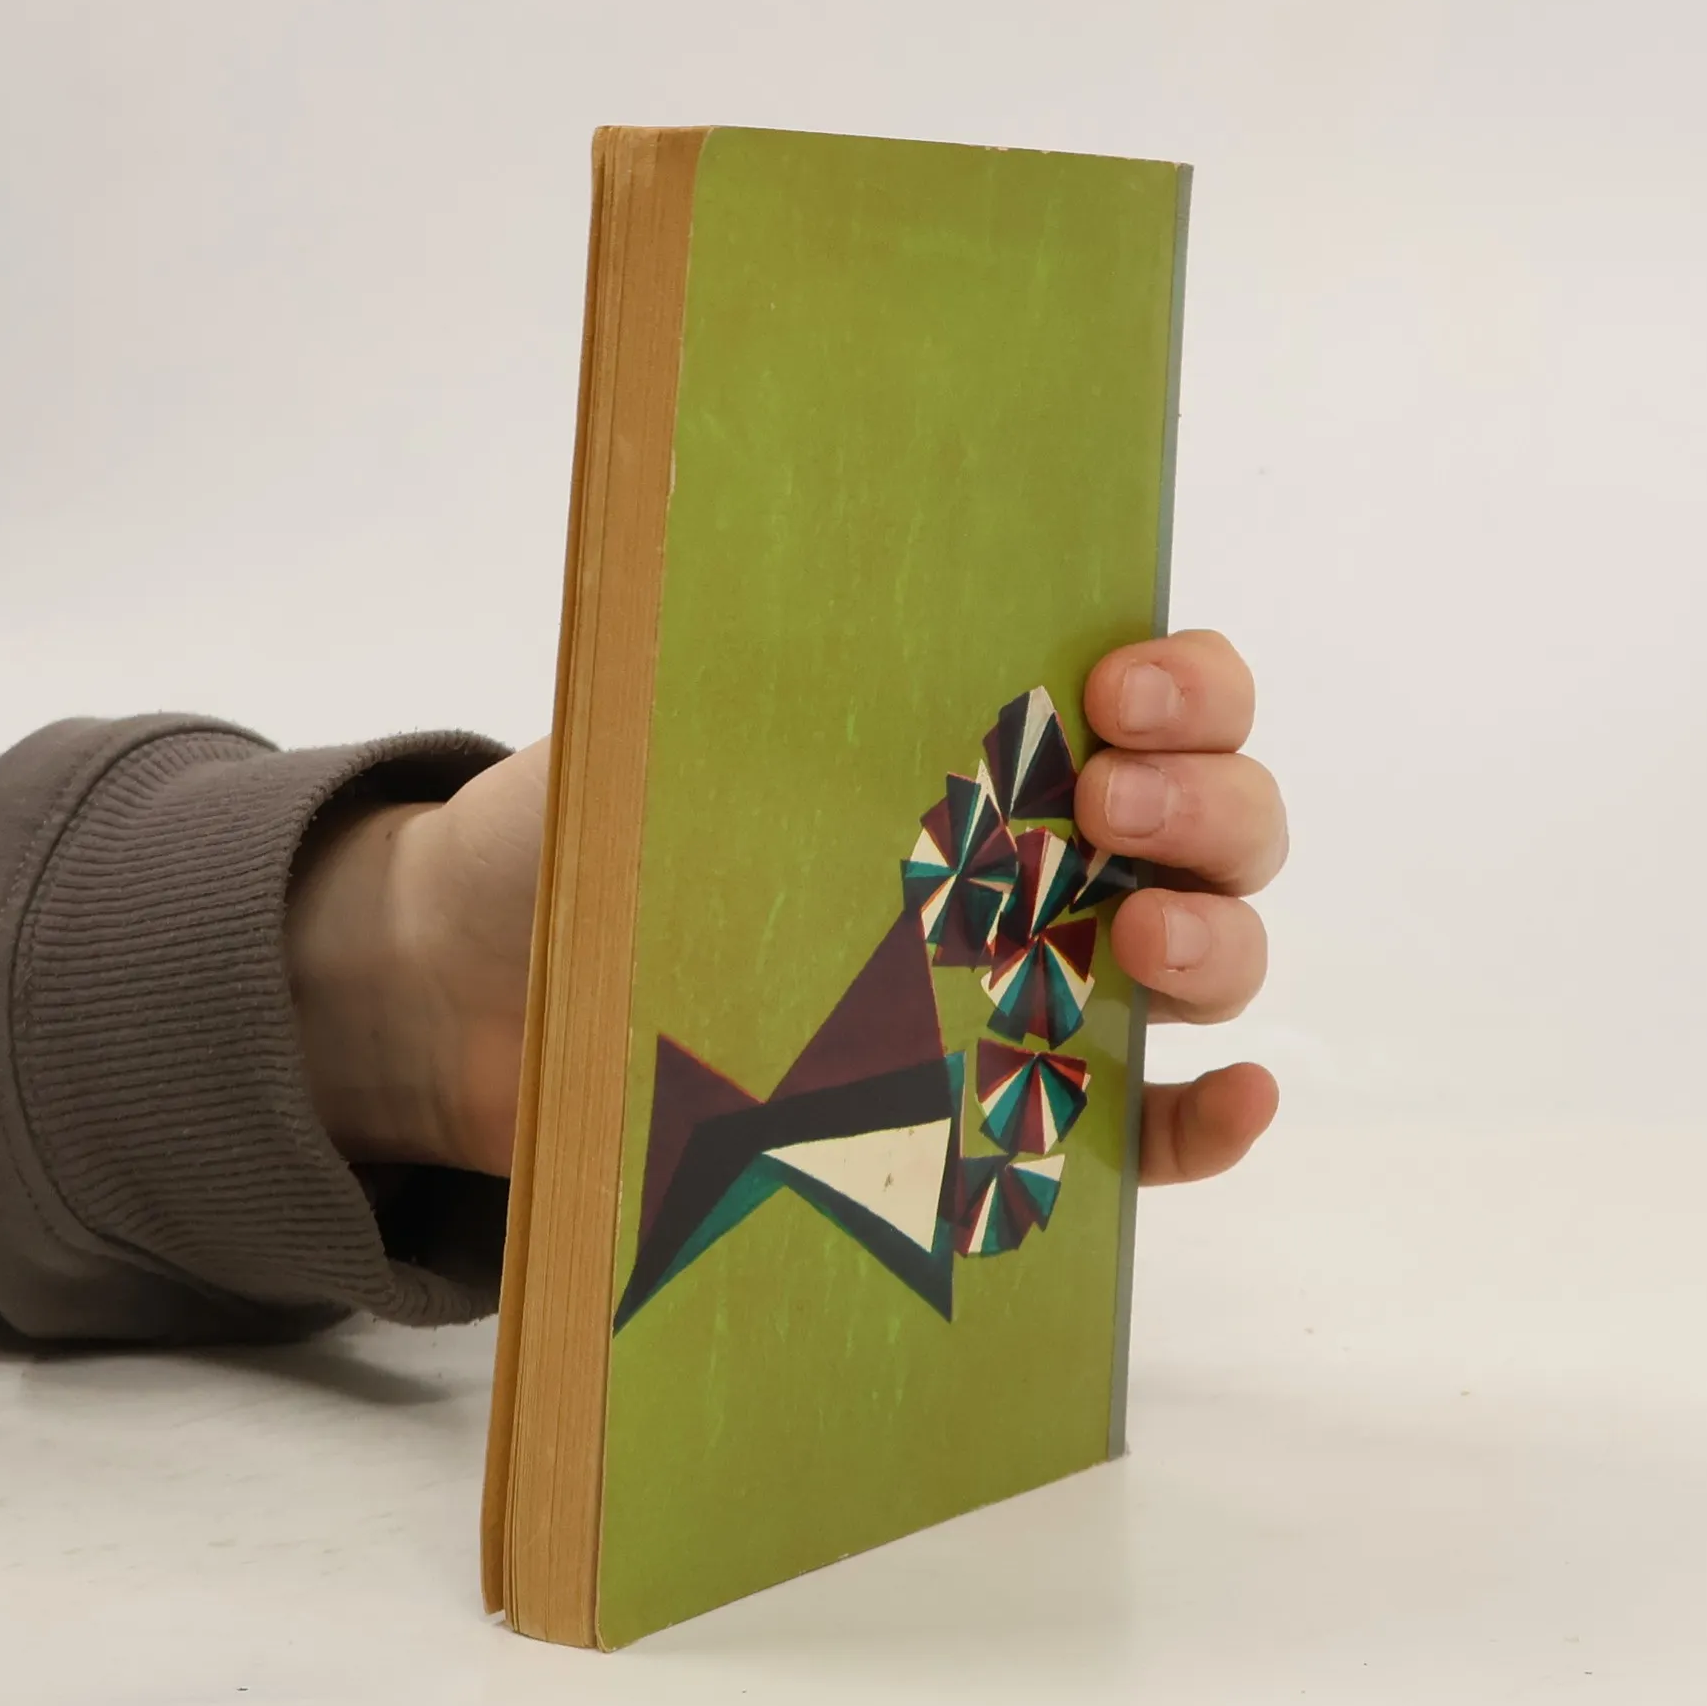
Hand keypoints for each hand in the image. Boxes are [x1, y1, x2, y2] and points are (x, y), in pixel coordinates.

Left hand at [288, 628, 1284, 1184]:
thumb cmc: (575, 841)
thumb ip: (740, 678)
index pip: (1157, 690)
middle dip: (1203, 806)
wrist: (480, 999)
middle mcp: (1031, 858)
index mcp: (975, 743)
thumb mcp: (646, 726)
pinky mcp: (997, 1120)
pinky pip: (1143, 1128)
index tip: (1118, 687)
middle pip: (1215, 823)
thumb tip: (799, 577)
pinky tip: (1226, 1097)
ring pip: (1202, 958)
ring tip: (1136, 939)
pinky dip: (1203, 1119)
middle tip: (1103, 803)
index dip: (1189, 683)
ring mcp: (1025, 991)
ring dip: (1215, 942)